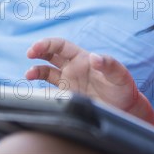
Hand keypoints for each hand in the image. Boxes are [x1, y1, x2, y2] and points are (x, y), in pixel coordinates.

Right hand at [25, 37, 146, 117]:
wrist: (124, 109)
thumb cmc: (123, 88)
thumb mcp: (119, 75)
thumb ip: (109, 65)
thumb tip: (94, 57)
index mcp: (83, 59)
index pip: (61, 46)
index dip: (48, 44)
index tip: (36, 48)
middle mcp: (73, 69)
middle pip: (50, 55)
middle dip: (38, 51)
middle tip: (30, 53)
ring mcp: (68, 84)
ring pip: (47, 73)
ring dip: (36, 71)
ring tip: (28, 75)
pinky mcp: (67, 98)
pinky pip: (50, 94)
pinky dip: (40, 94)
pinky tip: (36, 96)